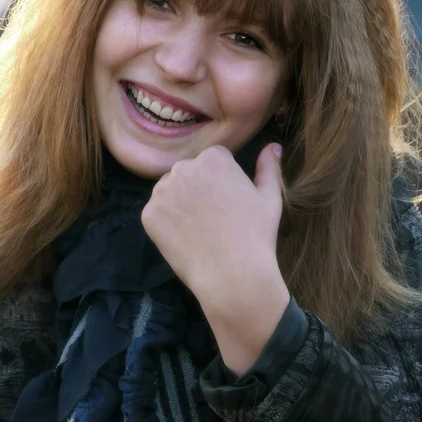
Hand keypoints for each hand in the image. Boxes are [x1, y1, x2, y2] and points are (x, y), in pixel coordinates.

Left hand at [141, 143, 289, 373]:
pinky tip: (184, 238)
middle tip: (214, 216)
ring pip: (170, 190)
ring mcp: (162, 191)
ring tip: (199, 228)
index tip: (229, 201)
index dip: (223, 181)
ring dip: (180, 202)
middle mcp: (183, 168)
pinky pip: (156, 212)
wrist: (232, 275)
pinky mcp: (148, 215)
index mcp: (213, 158)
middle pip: (189, 172)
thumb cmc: (256, 235)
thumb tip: (274, 146)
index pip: (214, 160)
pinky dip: (166, 223)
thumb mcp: (270, 198)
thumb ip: (269, 167)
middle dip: (199, 187)